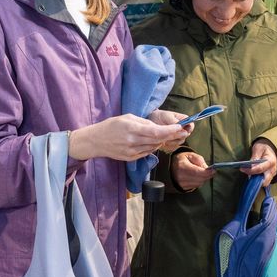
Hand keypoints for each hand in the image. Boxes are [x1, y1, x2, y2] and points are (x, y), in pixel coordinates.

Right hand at [70, 114, 186, 161]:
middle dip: (169, 135)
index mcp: (133, 129)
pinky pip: (147, 152)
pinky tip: (148, 141)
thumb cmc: (111, 126)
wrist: (96, 141)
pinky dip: (151, 146)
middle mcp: (133, 142)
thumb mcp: (127, 117)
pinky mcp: (131, 158)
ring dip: (160, 141)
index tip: (179, 127)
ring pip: (154, 147)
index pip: (157, 131)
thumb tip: (158, 127)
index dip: (171, 130)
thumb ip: (144, 122)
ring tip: (159, 134)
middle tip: (177, 130)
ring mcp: (132, 152)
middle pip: (158, 140)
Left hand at [147, 109, 192, 152]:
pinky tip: (162, 140)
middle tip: (170, 133)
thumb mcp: (166, 116)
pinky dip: (168, 144)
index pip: (191, 125)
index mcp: (183, 120)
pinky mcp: (172, 142)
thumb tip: (181, 127)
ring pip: (180, 141)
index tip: (181, 129)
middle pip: (186, 134)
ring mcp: (178, 136)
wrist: (151, 122)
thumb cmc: (159, 116)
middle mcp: (182, 129)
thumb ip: (174, 121)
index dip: (189, 128)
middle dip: (178, 135)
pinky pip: (173, 146)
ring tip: (164, 137)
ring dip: (173, 140)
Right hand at [171, 151, 214, 191]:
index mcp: (181, 166)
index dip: (206, 172)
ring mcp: (181, 184)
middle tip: (211, 171)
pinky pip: (195, 186)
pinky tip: (197, 176)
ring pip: (199, 183)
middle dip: (207, 175)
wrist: (171, 167)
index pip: (196, 172)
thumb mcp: (191, 155)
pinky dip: (199, 181)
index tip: (213, 170)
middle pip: (199, 179)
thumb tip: (207, 169)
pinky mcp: (183, 188)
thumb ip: (200, 161)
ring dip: (203, 178)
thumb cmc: (182, 160)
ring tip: (201, 172)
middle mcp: (180, 176)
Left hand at [241, 139, 276, 186]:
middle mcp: (273, 170)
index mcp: (271, 161)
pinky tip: (251, 175)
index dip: (250, 170)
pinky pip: (263, 182)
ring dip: (256, 181)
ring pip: (264, 183)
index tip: (242, 169)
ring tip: (248, 174)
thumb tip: (250, 165)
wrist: (270, 149)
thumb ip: (255, 157)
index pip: (260, 169)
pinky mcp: (270, 177)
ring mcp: (272, 174)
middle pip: (264, 180)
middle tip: (246, 173)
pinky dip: (257, 181)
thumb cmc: (264, 148)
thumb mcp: (258, 149)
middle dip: (255, 180)